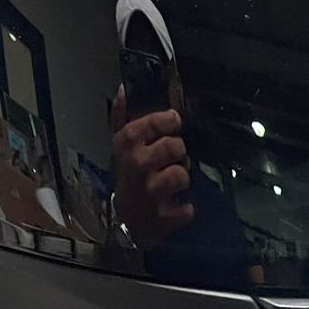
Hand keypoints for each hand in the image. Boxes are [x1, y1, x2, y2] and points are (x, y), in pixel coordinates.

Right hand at [111, 90, 193, 250]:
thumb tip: (123, 88)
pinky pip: (188, 208)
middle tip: (169, 159)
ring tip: (170, 183)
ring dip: (181, 179)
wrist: (125, 219)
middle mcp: (137, 165)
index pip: (156, 121)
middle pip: (176, 146)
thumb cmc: (128, 175)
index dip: (169, 120)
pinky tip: (173, 205)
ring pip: (183, 174)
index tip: (172, 124)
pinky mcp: (163, 216)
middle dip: (177, 152)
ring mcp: (150, 191)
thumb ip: (122, 116)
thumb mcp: (121, 145)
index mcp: (127, 144)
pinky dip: (184, 209)